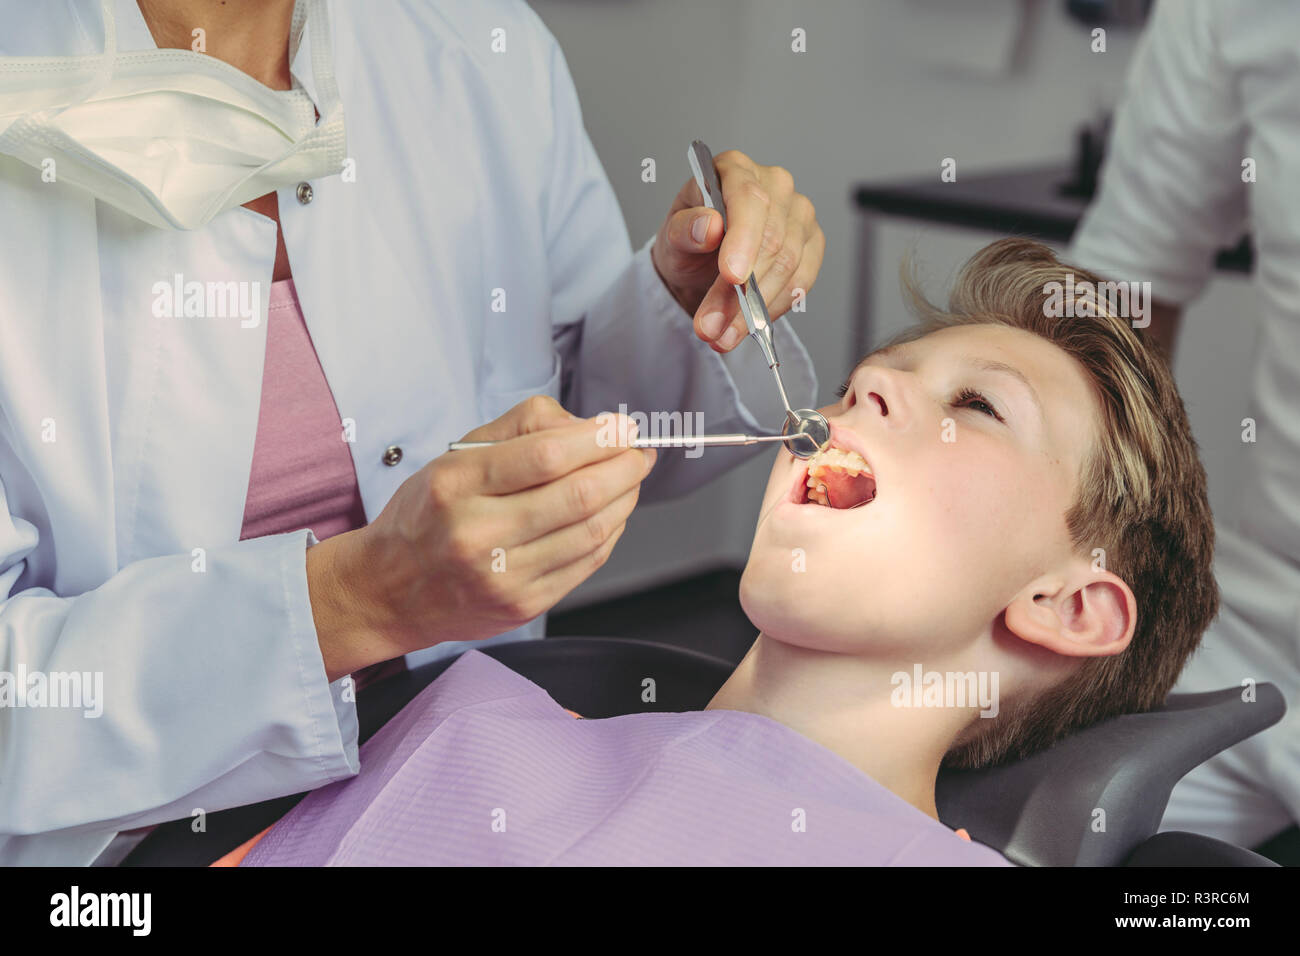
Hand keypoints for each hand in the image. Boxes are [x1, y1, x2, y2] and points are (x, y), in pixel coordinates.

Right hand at [309, 397, 655, 678]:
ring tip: (630, 480)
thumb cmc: (427, 516)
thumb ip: (520, 428)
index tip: (621, 428)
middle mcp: (478, 533)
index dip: (598, 438)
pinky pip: (586, 564)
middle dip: (624, 468)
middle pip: (578, 495)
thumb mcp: (455, 456)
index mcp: (457, 485)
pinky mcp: (523, 605)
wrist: (389, 590)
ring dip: (625, 499)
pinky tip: (611, 515)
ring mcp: (503, 575)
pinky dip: (610, 533)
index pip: (546, 455)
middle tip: (638, 453)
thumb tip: (585, 426)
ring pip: (591, 531)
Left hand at [650, 149, 824, 352]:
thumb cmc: (689, 241)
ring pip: (788, 265)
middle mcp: (774, 185)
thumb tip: (708, 226)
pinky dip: (774, 309)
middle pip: (770, 239)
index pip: (749, 199)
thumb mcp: (672, 237)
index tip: (731, 276)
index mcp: (735, 169)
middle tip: (712, 325)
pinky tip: (751, 323)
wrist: (701, 264)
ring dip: (754, 309)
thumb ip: (685, 230)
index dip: (743, 239)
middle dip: (740, 291)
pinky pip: (802, 281)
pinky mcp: (812, 243)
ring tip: (723, 333)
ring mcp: (798, 214)